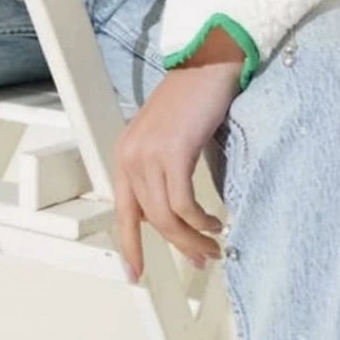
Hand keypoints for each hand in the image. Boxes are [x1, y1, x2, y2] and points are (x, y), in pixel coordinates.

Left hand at [113, 36, 242, 282]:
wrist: (208, 64)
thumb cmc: (194, 100)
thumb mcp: (168, 140)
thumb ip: (162, 174)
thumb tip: (174, 216)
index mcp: (126, 154)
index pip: (123, 211)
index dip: (129, 246)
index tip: (134, 274)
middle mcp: (131, 155)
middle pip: (151, 220)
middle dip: (178, 245)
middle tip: (201, 258)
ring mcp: (149, 153)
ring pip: (167, 217)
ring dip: (193, 238)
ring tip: (213, 244)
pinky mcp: (173, 152)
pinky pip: (184, 204)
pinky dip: (201, 220)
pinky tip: (216, 221)